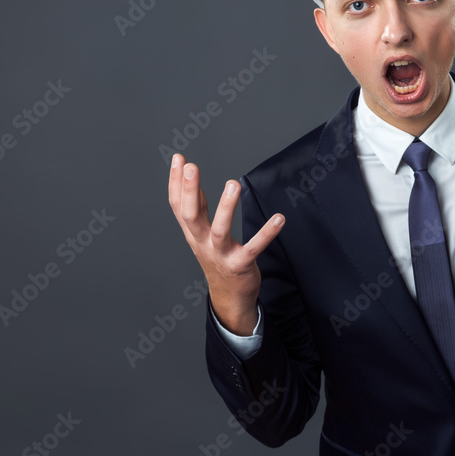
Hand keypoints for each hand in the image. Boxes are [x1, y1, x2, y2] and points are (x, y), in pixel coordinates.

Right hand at [167, 153, 284, 334]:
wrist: (229, 297)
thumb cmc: (217, 258)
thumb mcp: (202, 233)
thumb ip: (198, 207)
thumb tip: (189, 177)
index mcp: (192, 233)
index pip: (178, 206)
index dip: (175, 183)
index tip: (178, 158)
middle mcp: (202, 243)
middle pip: (190, 216)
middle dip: (189, 192)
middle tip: (192, 167)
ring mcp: (221, 255)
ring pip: (220, 231)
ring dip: (225, 208)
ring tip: (233, 184)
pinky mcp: (241, 264)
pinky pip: (254, 248)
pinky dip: (266, 233)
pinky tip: (279, 218)